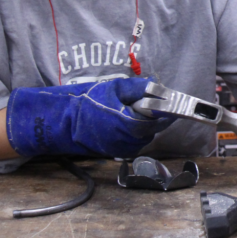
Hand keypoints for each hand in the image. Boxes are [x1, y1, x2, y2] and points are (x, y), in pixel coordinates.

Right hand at [6, 77, 171, 156]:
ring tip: (130, 109)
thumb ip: (138, 87)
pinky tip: (124, 119)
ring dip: (145, 122)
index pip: (161, 118)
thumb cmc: (87, 104)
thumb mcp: (114, 88)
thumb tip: (157, 84)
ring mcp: (125, 149)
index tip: (174, 100)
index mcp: (131, 125)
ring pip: (147, 134)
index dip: (168, 108)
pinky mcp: (119, 153)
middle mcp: (131, 142)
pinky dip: (136, 130)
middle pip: (155, 127)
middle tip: (148, 100)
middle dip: (155, 113)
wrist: (62, 124)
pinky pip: (136, 140)